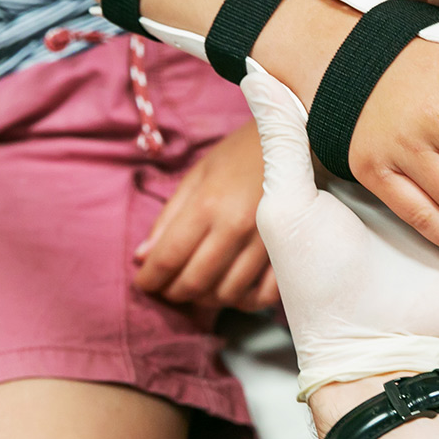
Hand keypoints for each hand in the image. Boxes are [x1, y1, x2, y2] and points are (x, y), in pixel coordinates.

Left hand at [133, 121, 279, 310]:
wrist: (296, 138)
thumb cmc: (241, 153)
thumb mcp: (197, 175)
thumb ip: (168, 217)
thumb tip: (142, 256)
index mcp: (208, 204)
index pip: (168, 258)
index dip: (150, 278)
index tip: (144, 282)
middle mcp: (236, 227)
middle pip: (195, 283)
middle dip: (174, 292)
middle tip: (168, 287)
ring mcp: (266, 242)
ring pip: (227, 294)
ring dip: (207, 298)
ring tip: (200, 286)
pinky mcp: (290, 250)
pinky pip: (263, 295)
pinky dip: (244, 300)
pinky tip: (234, 289)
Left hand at [242, 69, 438, 399]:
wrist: (379, 349)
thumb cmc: (320, 280)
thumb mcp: (288, 206)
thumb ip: (281, 140)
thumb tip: (254, 70)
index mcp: (345, 175)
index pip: (361, 115)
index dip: (369, 80)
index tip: (378, 38)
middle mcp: (389, 186)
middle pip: (413, 129)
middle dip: (430, 101)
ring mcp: (431, 206)